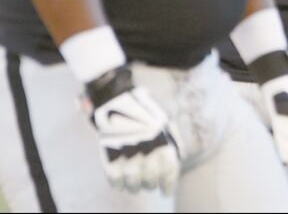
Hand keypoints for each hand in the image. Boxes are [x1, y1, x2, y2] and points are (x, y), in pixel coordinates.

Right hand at [86, 65, 180, 194]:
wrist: (117, 95)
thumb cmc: (144, 109)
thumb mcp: (165, 121)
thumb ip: (173, 140)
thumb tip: (178, 159)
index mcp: (163, 139)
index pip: (169, 170)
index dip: (168, 184)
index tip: (166, 191)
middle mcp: (147, 147)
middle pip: (150, 179)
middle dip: (150, 185)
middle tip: (149, 186)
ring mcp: (127, 150)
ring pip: (132, 181)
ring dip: (134, 187)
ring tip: (136, 187)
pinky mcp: (109, 152)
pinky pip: (113, 177)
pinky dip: (117, 184)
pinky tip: (121, 185)